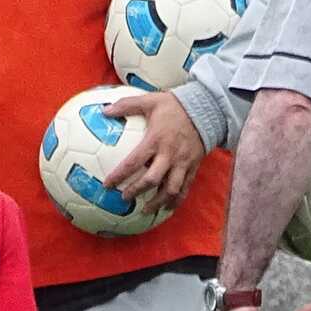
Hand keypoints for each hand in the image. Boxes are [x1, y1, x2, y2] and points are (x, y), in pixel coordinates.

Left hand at [101, 90, 209, 207]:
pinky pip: (185, 188)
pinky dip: (176, 200)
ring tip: (146, 210)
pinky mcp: (193, 167)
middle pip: (151, 180)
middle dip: (136, 191)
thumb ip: (126, 105)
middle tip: (124, 199)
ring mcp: (183, 163)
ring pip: (170, 189)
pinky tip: (168, 207)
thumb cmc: (175, 105)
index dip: (119, 175)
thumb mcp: (150, 100)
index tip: (108, 185)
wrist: (207, 109)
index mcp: (156, 140)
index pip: (134, 162)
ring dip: (157, 202)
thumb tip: (104, 110)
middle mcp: (169, 155)